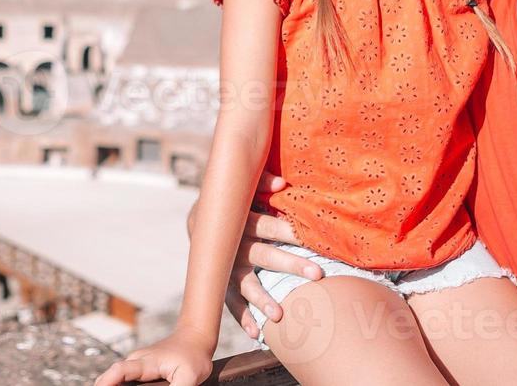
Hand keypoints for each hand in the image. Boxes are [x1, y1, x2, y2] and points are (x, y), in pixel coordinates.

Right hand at [92, 325, 214, 385]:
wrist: (195, 337)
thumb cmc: (193, 355)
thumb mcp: (189, 377)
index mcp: (146, 362)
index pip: (119, 371)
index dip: (106, 382)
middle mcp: (137, 360)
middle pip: (112, 375)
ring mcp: (137, 363)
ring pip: (116, 376)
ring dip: (110, 385)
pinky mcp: (141, 367)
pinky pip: (123, 377)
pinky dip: (118, 384)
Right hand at [187, 172, 319, 337]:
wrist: (199, 217)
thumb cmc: (231, 200)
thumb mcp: (240, 187)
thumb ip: (260, 182)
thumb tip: (282, 183)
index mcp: (237, 221)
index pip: (264, 225)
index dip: (286, 230)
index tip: (311, 237)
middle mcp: (230, 246)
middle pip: (261, 255)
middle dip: (290, 264)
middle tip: (317, 273)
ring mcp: (224, 268)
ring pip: (243, 284)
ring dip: (262, 299)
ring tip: (280, 315)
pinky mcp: (220, 283)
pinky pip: (230, 303)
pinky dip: (242, 318)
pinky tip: (256, 333)